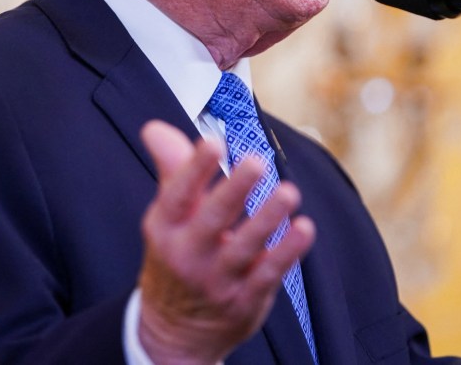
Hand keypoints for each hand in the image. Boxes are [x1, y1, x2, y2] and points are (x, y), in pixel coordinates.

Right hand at [136, 120, 315, 364]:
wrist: (174, 333)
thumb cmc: (176, 257)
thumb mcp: (167, 217)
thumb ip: (171, 169)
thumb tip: (155, 128)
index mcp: (166, 228)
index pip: (177, 195)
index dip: (194, 168)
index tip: (212, 140)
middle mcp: (188, 254)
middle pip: (212, 219)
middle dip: (233, 190)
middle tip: (255, 162)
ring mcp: (217, 281)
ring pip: (244, 248)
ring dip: (267, 219)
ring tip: (290, 192)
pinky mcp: (245, 300)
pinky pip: (268, 274)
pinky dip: (287, 252)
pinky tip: (304, 228)